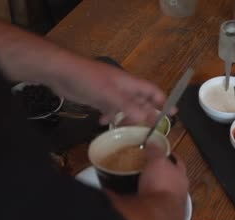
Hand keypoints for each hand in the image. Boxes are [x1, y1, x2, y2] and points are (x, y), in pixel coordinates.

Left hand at [50, 54, 166, 124]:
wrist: (61, 73)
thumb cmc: (88, 80)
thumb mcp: (111, 95)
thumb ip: (129, 107)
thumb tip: (148, 118)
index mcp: (129, 83)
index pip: (152, 91)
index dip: (164, 102)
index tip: (172, 114)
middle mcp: (122, 87)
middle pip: (140, 101)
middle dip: (147, 114)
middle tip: (152, 130)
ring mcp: (109, 92)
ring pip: (125, 107)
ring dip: (127, 118)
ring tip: (130, 132)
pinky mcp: (97, 97)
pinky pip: (109, 108)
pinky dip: (109, 116)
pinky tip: (104, 124)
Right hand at [138, 144, 187, 219]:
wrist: (157, 215)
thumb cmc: (160, 184)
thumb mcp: (156, 161)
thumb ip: (156, 151)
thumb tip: (153, 142)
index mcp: (181, 175)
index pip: (178, 162)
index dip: (171, 157)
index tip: (164, 153)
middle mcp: (181, 192)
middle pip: (174, 180)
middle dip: (166, 176)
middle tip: (153, 171)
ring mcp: (173, 207)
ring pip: (167, 195)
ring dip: (159, 191)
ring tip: (146, 187)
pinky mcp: (164, 219)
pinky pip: (157, 208)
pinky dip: (151, 204)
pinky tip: (143, 202)